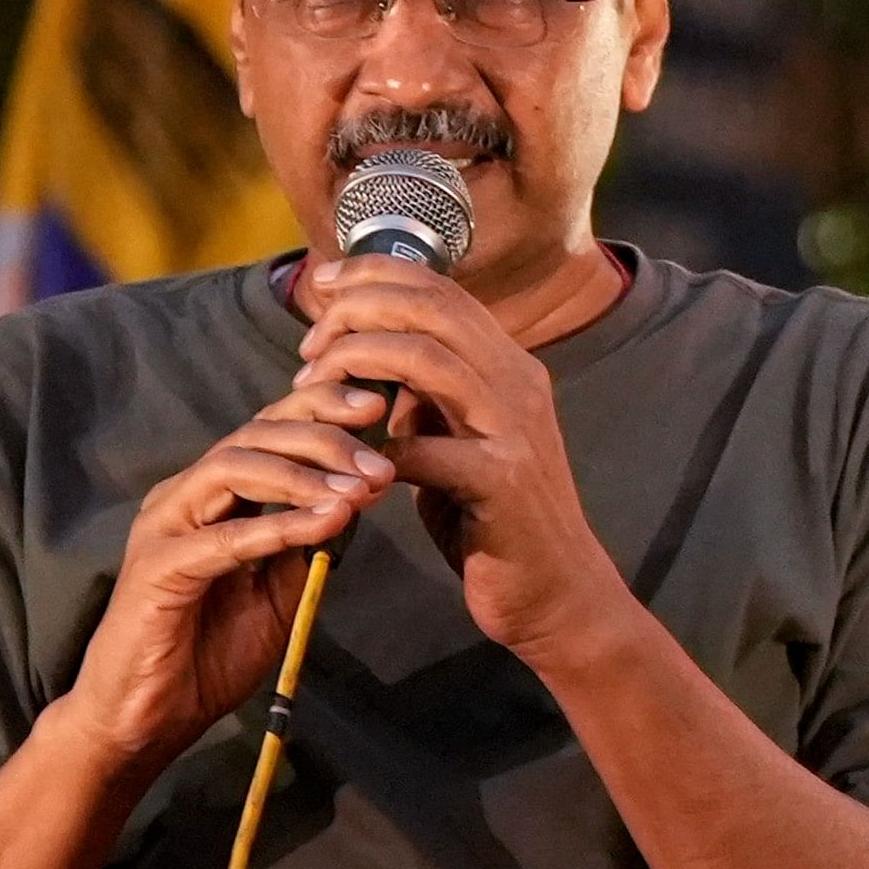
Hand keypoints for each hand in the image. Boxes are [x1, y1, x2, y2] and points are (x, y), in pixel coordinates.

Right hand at [56, 381, 395, 770]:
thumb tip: (354, 499)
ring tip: (359, 491)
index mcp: (212, 494)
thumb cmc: (206, 655)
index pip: (268, 428)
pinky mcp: (156, 566)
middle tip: (379, 462)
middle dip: (325, 438)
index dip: (321, 408)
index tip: (380, 406)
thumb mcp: (276, 592)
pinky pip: (224, 537)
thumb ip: (304, 544)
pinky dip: (279, 526)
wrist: (147, 720)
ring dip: (304, 476)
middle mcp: (185, 495)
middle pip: (256, 434)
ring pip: (235, 468)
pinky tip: (326, 523)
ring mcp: (165, 525)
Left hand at [298, 256, 627, 658]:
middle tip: (309, 341)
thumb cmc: (494, 522)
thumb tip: (370, 365)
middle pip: (430, 307)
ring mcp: (514, 428)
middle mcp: (518, 382)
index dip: (376, 273)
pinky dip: (374, 450)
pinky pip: (422, 448)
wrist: (559, 595)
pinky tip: (349, 465)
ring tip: (312, 388)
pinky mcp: (500, 481)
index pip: (440, 290)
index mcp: (508, 366)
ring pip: (424, 358)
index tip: (324, 282)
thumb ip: (425, 402)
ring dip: (355, 362)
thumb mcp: (457, 445)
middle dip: (357, 309)